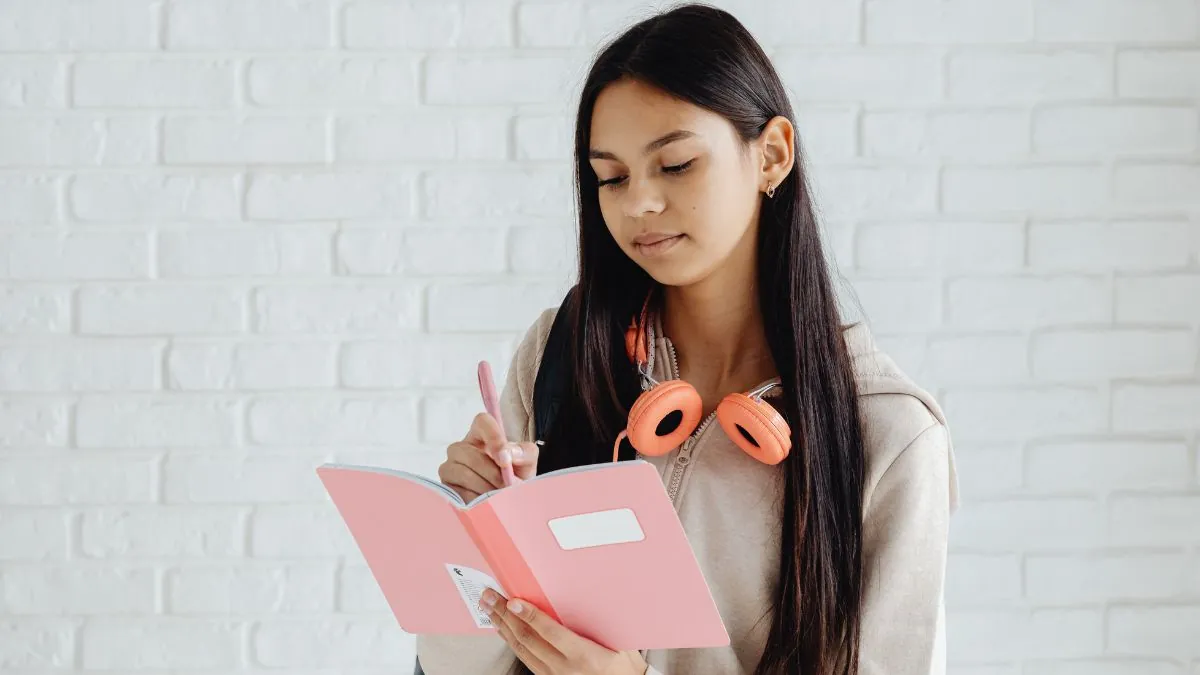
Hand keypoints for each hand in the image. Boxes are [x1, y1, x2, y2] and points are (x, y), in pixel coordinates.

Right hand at [438, 412, 538, 501]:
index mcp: (482, 434)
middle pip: (470, 454)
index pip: (483, 422)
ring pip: (463, 474)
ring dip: (485, 489)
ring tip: (498, 496)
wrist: (508, 500)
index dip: (493, 437)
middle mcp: (461, 447)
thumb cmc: (516, 476)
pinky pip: (457, 492)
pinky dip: (475, 500)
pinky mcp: (446, 487)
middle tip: (506, 487)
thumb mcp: (527, 462)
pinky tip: (486, 504)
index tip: (505, 459)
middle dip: (492, 473)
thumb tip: (508, 454)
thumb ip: (525, 452)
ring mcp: (449, 466)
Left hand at [480, 588, 647, 674]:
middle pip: (528, 638)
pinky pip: (525, 658)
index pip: (550, 632)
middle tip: (490, 597)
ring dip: (503, 626)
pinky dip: (510, 641)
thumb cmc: (623, 664)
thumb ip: (598, 622)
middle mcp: (564, 666)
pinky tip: (502, 629)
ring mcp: (553, 674)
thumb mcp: (618, 641)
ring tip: (489, 608)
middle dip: (506, 615)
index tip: (514, 601)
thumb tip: (588, 593)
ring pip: (521, 649)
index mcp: (583, 654)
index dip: (530, 615)